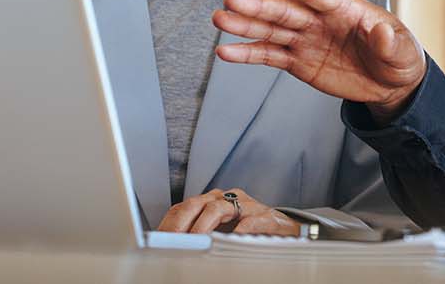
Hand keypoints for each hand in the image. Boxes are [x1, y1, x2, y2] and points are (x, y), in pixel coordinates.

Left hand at [155, 188, 300, 234]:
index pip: (184, 207)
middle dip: (182, 223)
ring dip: (204, 226)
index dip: (171, 222)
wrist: (284, 228)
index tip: (160, 238)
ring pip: (218, 208)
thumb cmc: (247, 229)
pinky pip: (250, 220)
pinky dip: (240, 228)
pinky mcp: (264, 216)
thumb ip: (199, 233)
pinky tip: (232, 238)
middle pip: (196, 204)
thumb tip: (175, 247)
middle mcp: (225, 198)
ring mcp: (245, 205)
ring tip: (196, 241)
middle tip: (174, 241)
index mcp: (210, 200)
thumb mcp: (220, 229)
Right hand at [212, 0, 427, 120]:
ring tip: (219, 20)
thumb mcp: (404, 52)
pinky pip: (269, 56)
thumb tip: (382, 32)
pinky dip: (247, 54)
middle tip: (231, 1)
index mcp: (345, 8)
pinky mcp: (297, 60)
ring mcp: (305, 39)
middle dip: (258, 6)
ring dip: (245, 25)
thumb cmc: (400, 58)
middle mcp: (319, 19)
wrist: (390, 84)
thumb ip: (392, 43)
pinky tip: (225, 52)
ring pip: (271, 30)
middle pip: (285, 9)